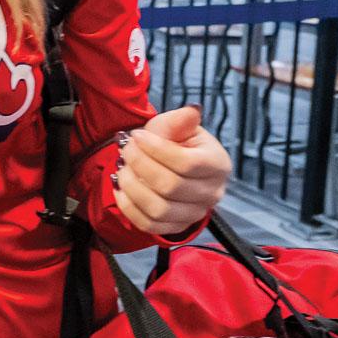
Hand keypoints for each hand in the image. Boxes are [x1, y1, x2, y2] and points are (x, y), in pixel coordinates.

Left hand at [113, 105, 231, 237]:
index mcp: (217, 164)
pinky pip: (148, 224)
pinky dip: (128, 207)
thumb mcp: (176, 126)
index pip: (187, 163)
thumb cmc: (176, 144)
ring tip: (122, 169)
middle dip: (140, 165)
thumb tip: (191, 111)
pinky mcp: (175, 227)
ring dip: (132, 187)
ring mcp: (194, 213)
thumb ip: (179, 120)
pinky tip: (121, 188)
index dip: (156, 149)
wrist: (172, 166)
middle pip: (171, 186)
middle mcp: (211, 192)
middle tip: (126, 150)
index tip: (137, 136)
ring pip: (159, 209)